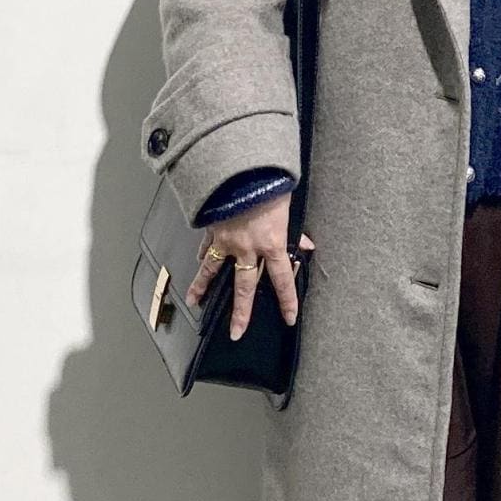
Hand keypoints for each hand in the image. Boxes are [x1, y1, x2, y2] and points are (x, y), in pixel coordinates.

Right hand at [186, 193, 315, 338]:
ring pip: (213, 270)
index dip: (287, 300)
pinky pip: (207, 246)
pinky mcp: (212, 227)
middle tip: (235, 332)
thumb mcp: (289, 207)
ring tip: (194, 301)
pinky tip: (199, 261)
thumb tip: (306, 244)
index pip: (282, 279)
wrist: (239, 168)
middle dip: (240, 312)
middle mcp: (247, 248)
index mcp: (272, 244)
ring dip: (203, 287)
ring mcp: (226, 240)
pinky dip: (203, 253)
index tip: (289, 318)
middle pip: (244, 287)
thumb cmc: (269, 184)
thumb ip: (295, 231)